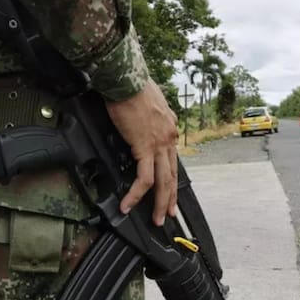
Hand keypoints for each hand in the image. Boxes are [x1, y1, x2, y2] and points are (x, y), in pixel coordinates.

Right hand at [106, 79, 178, 225]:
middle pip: (172, 174)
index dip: (171, 178)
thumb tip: (142, 125)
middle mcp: (169, 138)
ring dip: (159, 203)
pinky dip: (136, 194)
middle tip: (168, 214)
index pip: (172, 159)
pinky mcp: (145, 147)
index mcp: (170, 128)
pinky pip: (144, 178)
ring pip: (163, 181)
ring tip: (155, 219)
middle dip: (170, 197)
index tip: (169, 190)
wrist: (126, 80)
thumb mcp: (148, 104)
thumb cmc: (132, 88)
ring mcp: (159, 144)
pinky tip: (128, 204)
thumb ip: (149, 119)